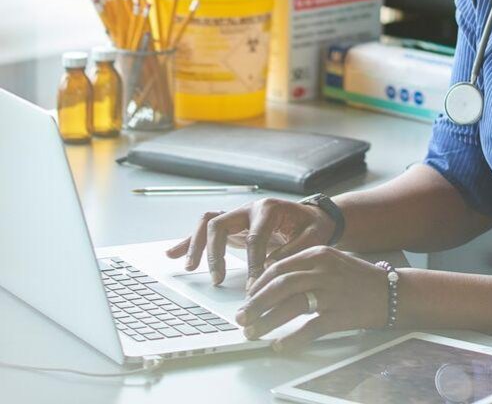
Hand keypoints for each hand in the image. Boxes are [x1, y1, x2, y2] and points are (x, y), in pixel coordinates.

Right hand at [165, 197, 337, 289]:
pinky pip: (206, 229)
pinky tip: (173, 254)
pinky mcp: (233, 226)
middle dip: (216, 252)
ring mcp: (239, 216)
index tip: (253, 286)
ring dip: (197, 245)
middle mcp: (249, 209)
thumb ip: (293, 251)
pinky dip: (189, 241)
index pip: (254, 236)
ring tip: (190, 267)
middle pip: (220, 224)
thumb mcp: (313, 237)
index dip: (252, 263)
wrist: (312, 216)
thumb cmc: (312, 227)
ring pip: (209, 223)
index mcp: (269, 209)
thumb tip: (271, 270)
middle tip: (218, 279)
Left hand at [235, 245, 388, 350]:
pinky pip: (309, 328)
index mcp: (318, 253)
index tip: (247, 298)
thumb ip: (305, 267)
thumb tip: (272, 283)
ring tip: (252, 332)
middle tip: (241, 317)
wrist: (392, 291)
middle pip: (279, 286)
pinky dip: (291, 339)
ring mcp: (332, 292)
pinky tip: (279, 345)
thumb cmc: (359, 278)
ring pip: (289, 306)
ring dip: (266, 321)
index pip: (278, 267)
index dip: (258, 285)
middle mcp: (323, 270)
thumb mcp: (331, 260)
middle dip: (255, 303)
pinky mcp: (340, 314)